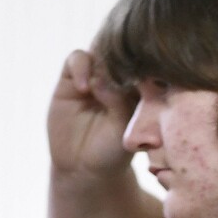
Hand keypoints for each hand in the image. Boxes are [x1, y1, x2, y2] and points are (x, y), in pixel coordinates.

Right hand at [47, 50, 136, 177]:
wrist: (84, 166)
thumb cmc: (113, 151)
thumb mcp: (123, 131)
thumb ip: (119, 104)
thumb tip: (104, 80)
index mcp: (140, 88)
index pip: (144, 65)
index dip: (143, 63)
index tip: (145, 73)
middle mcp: (118, 78)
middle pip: (122, 53)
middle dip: (122, 58)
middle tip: (121, 73)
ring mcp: (95, 75)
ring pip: (100, 51)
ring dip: (102, 63)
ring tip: (99, 87)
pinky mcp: (72, 78)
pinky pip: (77, 59)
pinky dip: (81, 68)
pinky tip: (84, 88)